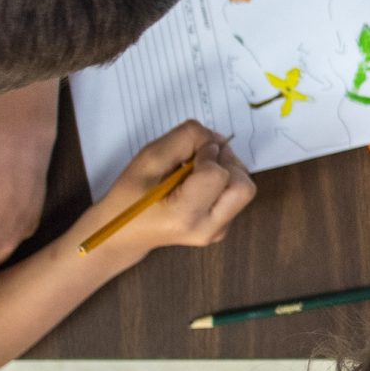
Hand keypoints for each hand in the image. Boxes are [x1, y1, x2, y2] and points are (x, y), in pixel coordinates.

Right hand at [73, 120, 257, 254]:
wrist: (125, 232)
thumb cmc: (130, 197)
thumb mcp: (148, 160)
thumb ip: (183, 140)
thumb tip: (215, 137)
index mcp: (184, 216)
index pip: (218, 175)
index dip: (207, 154)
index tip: (189, 153)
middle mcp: (207, 229)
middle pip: (242, 185)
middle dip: (225, 162)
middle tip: (199, 157)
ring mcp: (218, 231)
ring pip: (243, 189)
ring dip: (225, 170)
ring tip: (195, 170)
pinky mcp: (222, 227)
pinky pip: (236, 195)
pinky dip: (223, 181)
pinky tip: (197, 183)